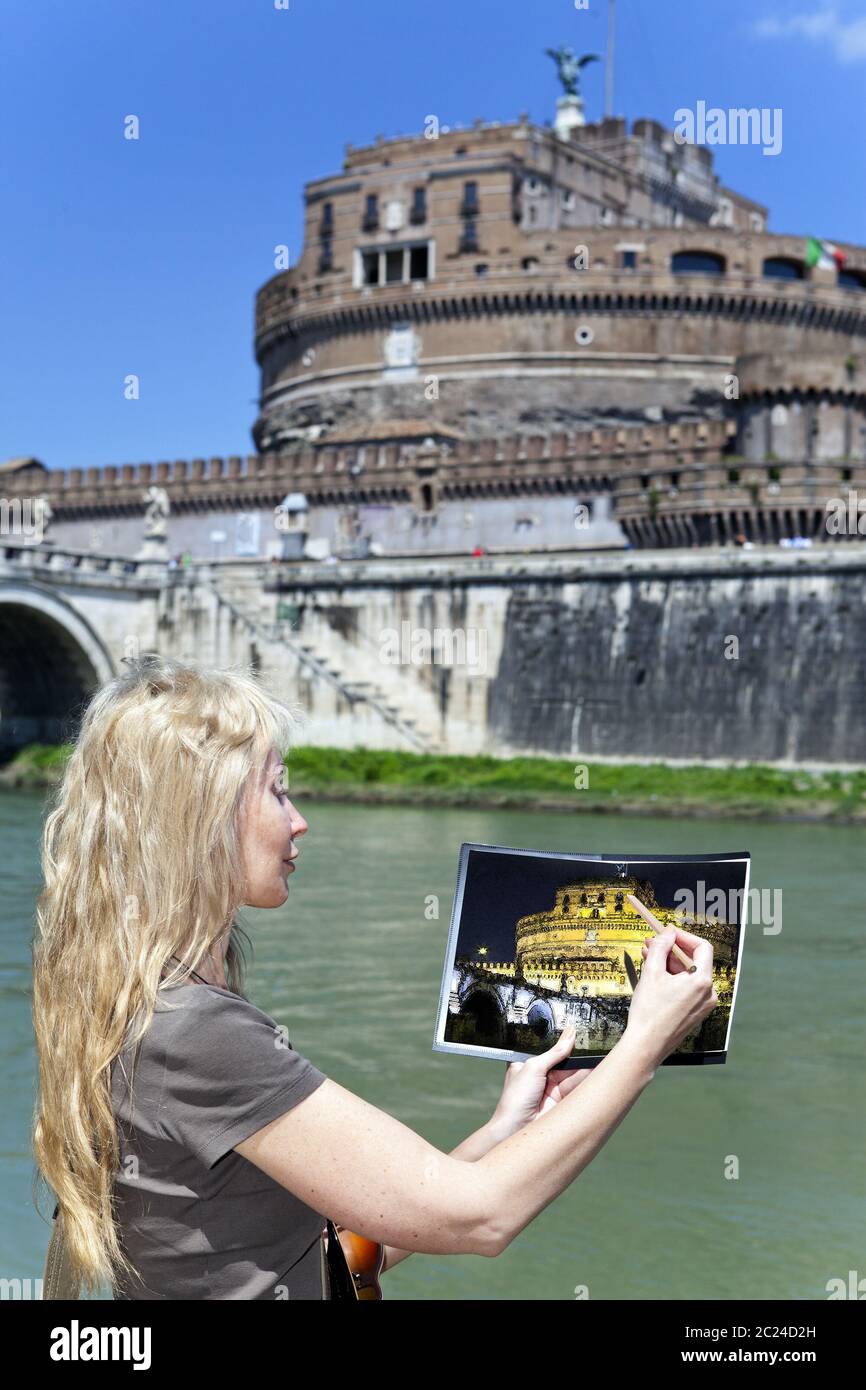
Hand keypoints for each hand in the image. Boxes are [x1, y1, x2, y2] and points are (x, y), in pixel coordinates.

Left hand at [489, 1025, 591, 1137]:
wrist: (517, 1127)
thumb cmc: (515, 1097)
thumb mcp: (534, 1066)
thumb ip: (555, 1052)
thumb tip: (568, 1035)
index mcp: (527, 1064)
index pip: (548, 1050)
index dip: (561, 1043)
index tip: (575, 1033)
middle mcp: (539, 1076)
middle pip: (562, 1061)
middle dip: (574, 1055)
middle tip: (589, 1043)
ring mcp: (551, 1089)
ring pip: (571, 1073)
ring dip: (582, 1066)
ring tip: (594, 1055)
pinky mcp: (561, 1101)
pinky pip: (575, 1086)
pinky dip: (584, 1079)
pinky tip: (593, 1069)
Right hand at [627, 926, 716, 1067]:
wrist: (646, 1046)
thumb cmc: (649, 1013)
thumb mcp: (652, 972)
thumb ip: (661, 947)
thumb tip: (668, 933)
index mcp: (702, 981)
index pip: (702, 947)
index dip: (684, 936)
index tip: (668, 933)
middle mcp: (708, 993)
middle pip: (694, 961)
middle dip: (672, 950)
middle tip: (652, 943)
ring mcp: (703, 1005)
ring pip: (689, 975)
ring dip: (670, 963)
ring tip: (649, 957)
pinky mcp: (695, 1013)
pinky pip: (687, 988)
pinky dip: (673, 978)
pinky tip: (655, 974)